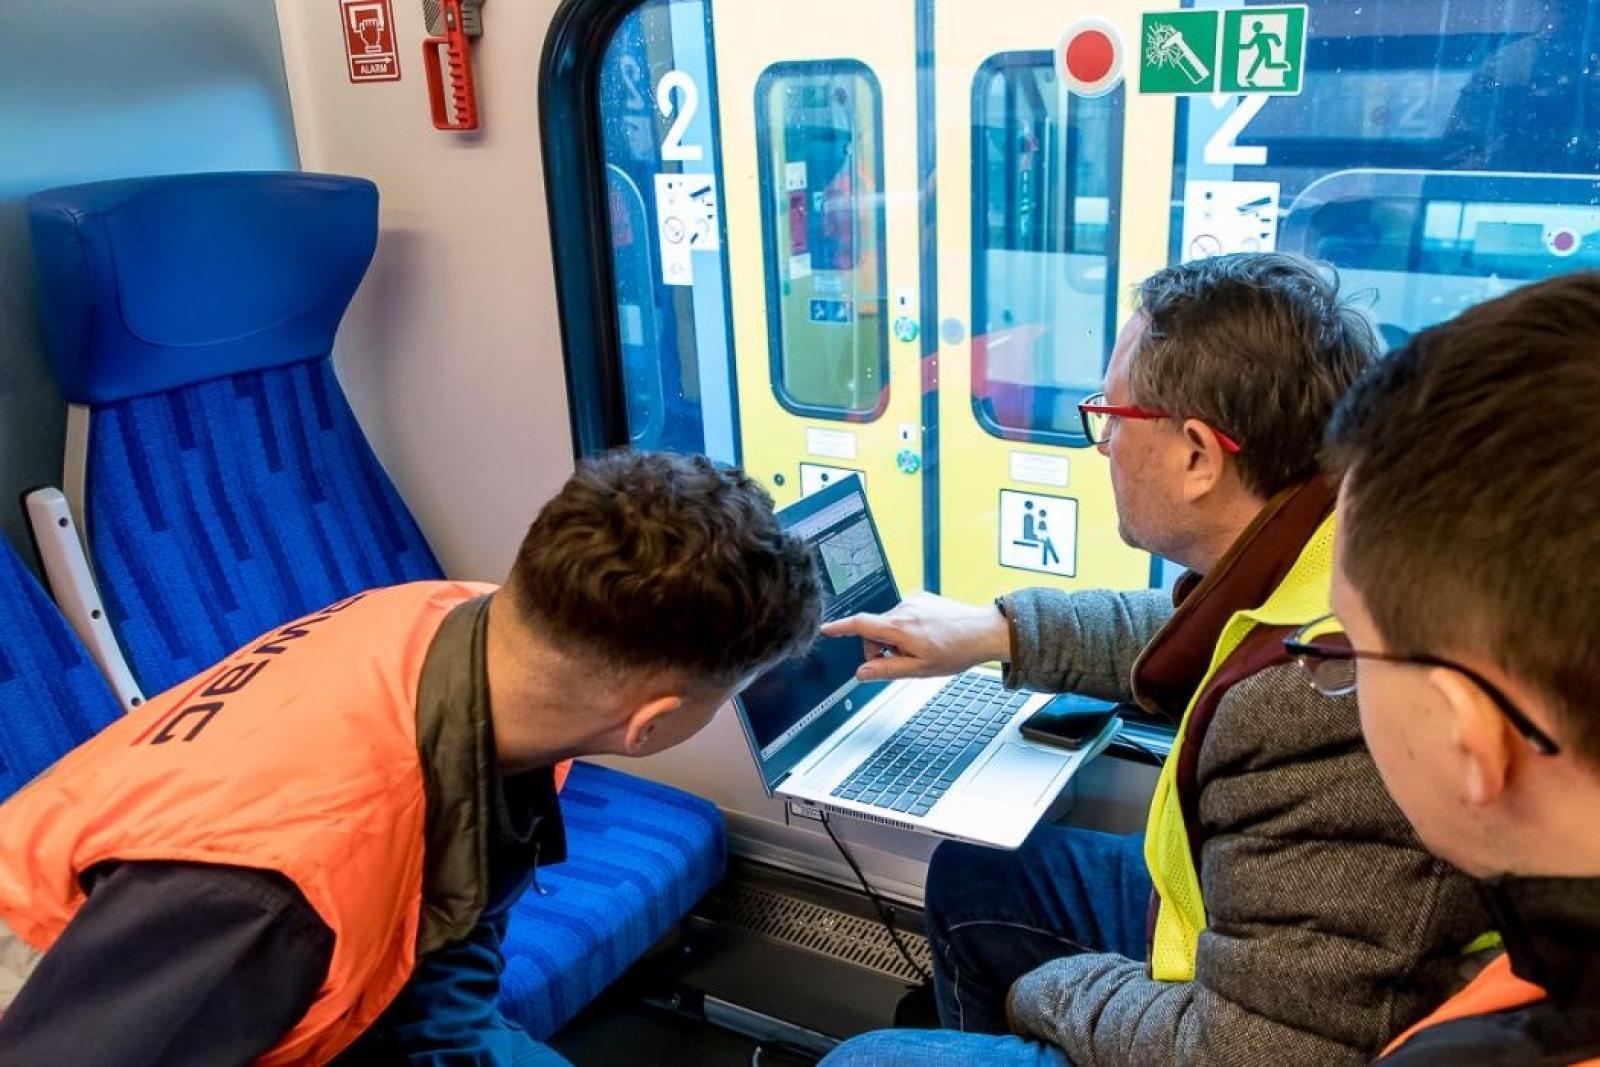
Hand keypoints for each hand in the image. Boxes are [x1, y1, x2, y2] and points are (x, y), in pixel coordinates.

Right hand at [820, 592, 1009, 681]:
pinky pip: (905, 615)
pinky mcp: (923, 598)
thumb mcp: (919, 670)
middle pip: (875, 628)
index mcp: (899, 627)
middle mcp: (904, 609)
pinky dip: (908, 628)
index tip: (826, 629)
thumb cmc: (956, 651)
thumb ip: (886, 670)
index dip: (840, 628)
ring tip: (923, 649)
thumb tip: (862, 673)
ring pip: (891, 623)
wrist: (983, 632)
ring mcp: (914, 601)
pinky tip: (929, 637)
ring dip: (897, 638)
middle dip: (880, 647)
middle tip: (901, 661)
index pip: (860, 625)